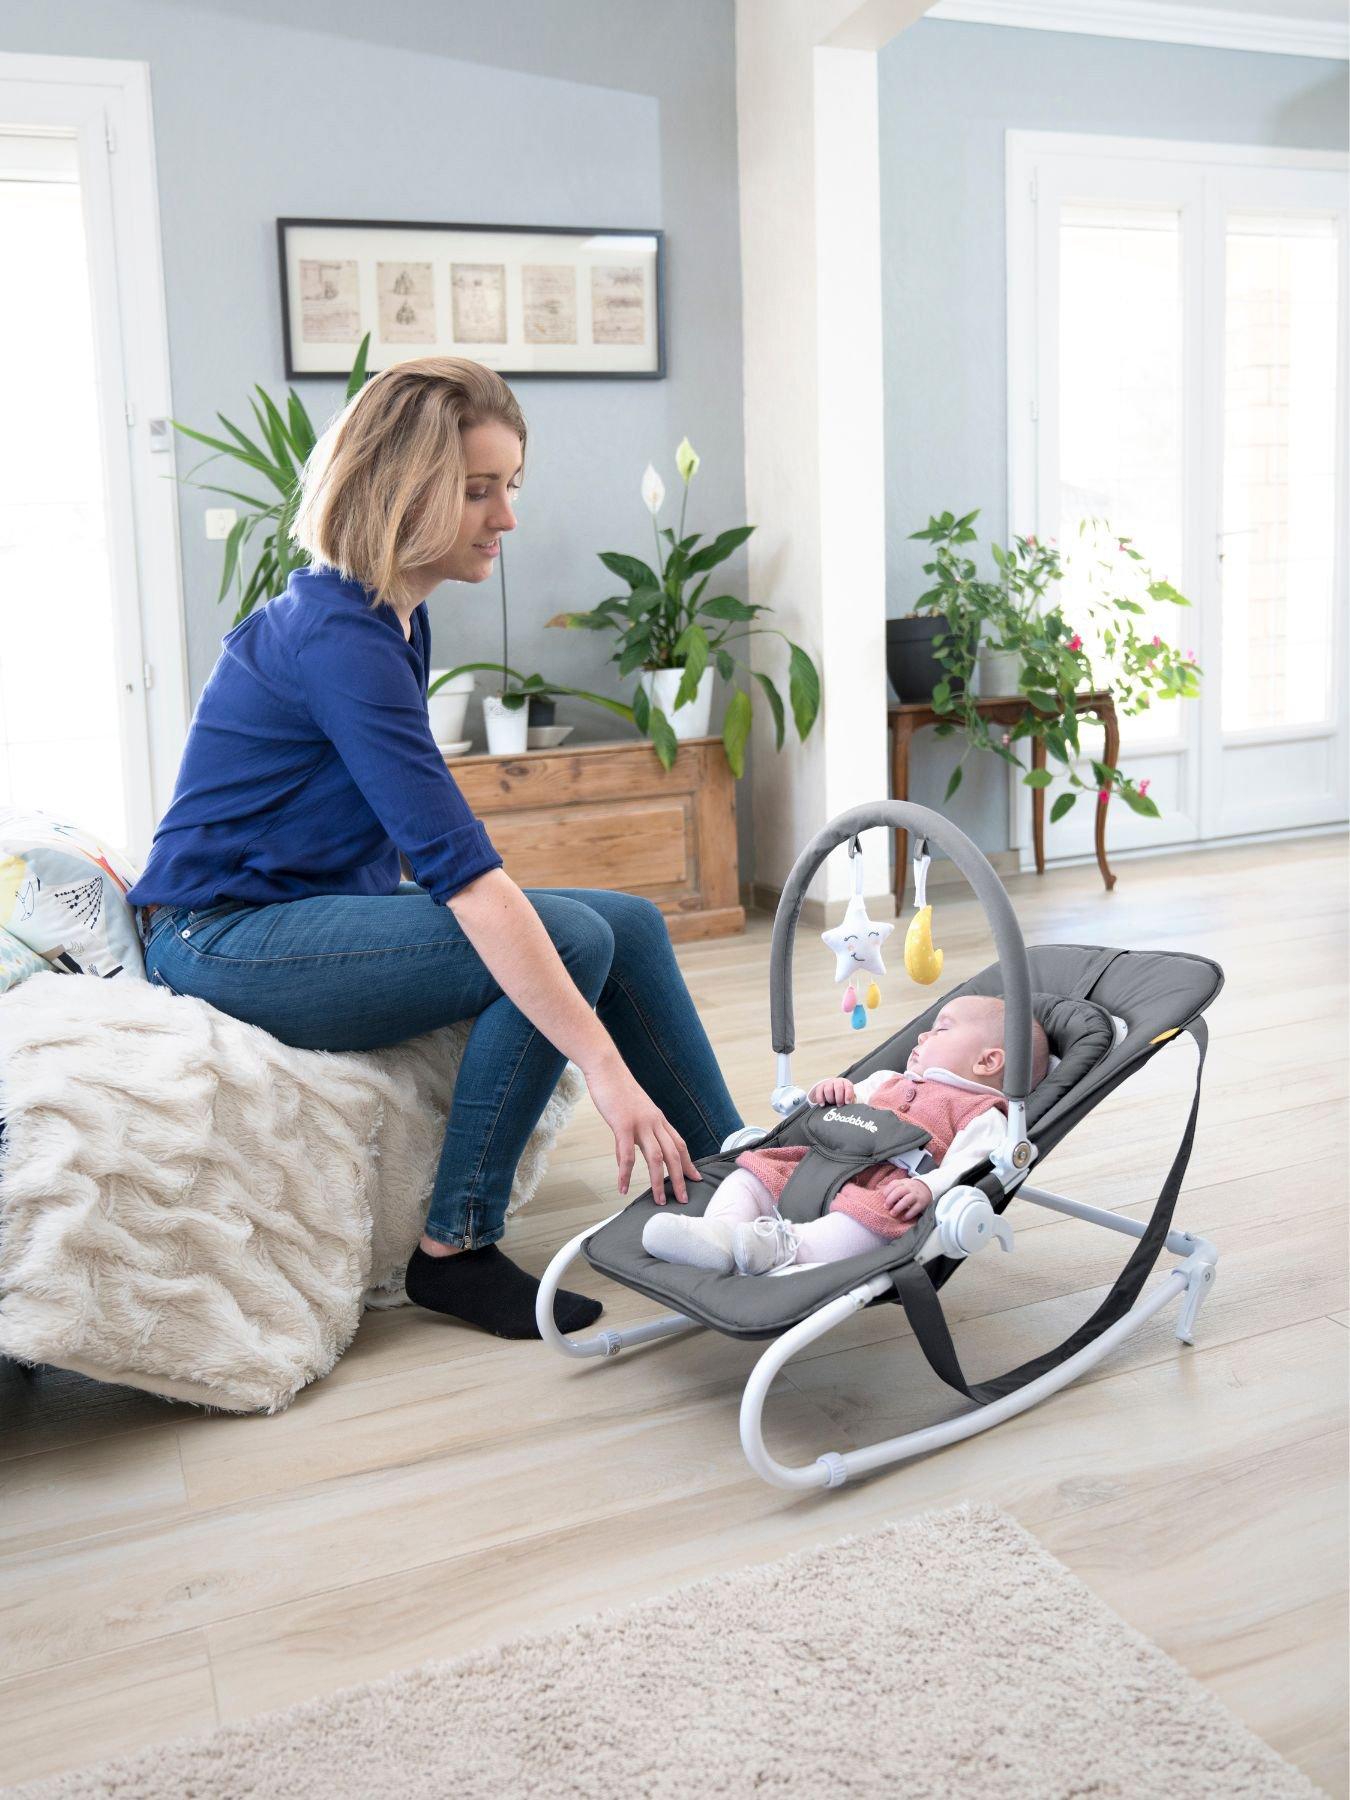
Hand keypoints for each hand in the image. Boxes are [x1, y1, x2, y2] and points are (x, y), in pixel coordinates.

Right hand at [584, 1055, 702, 1205]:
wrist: (606, 1067)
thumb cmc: (617, 1087)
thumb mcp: (633, 1109)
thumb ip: (638, 1127)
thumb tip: (634, 1146)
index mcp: (657, 1118)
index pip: (679, 1143)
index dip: (688, 1162)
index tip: (695, 1177)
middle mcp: (654, 1121)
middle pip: (674, 1154)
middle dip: (680, 1178)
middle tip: (684, 1198)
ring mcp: (640, 1123)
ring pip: (656, 1158)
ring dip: (658, 1182)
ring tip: (657, 1200)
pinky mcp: (623, 1125)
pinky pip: (627, 1155)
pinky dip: (626, 1174)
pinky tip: (623, 1187)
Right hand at [808, 1077, 856, 1104]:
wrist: (832, 1091)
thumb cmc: (842, 1097)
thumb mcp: (848, 1097)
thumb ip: (852, 1101)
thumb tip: (857, 1109)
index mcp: (846, 1083)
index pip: (848, 1087)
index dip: (848, 1095)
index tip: (847, 1103)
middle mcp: (838, 1082)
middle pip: (838, 1087)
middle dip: (839, 1098)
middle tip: (839, 1105)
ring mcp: (828, 1083)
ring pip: (828, 1089)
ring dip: (830, 1099)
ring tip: (832, 1104)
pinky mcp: (820, 1087)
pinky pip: (819, 1092)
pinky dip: (820, 1099)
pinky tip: (823, 1104)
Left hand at [877, 1175, 931, 1222]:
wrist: (928, 1188)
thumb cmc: (911, 1189)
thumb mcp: (903, 1184)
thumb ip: (894, 1189)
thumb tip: (882, 1197)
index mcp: (904, 1182)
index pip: (894, 1184)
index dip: (887, 1191)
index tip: (884, 1198)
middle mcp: (910, 1188)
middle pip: (899, 1192)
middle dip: (891, 1199)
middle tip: (886, 1207)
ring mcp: (916, 1195)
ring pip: (907, 1200)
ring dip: (898, 1208)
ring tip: (893, 1213)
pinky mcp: (922, 1203)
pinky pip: (915, 1209)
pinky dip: (908, 1214)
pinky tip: (903, 1218)